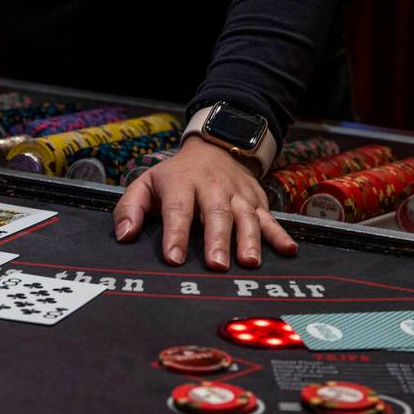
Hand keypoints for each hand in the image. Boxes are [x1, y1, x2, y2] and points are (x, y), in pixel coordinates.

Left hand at [113, 136, 296, 269]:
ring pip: (246, 216)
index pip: (178, 210)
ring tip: (249, 262)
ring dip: (249, 240)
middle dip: (217, 240)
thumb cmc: (174, 176)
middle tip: (216, 265)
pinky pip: (270, 217)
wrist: (213, 147)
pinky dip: (280, 234)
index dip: (176, 234)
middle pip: (216, 214)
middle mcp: (212, 188)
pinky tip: (288, 250)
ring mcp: (238, 194)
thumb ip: (130, 209)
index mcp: (181, 184)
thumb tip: (124, 236)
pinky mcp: (257, 200)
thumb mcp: (145, 184)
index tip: (174, 258)